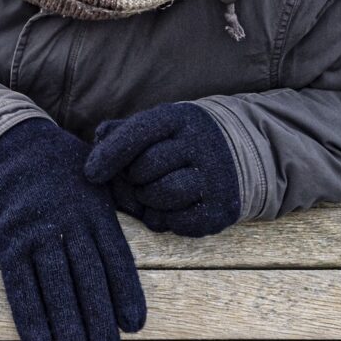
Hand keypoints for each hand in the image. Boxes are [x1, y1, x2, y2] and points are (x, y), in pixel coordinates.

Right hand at [0, 118, 146, 340]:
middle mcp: (69, 221)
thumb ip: (119, 211)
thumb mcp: (100, 181)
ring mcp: (38, 230)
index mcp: (96, 210)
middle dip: (98, 315)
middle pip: (87, 275)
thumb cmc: (65, 170)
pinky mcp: (10, 239)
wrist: (14, 145)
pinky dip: (29, 316)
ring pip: (55, 283)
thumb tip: (149, 234)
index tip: (134, 324)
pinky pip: (19, 283)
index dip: (125, 293)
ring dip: (66, 322)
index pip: (115, 258)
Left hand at [87, 103, 240, 237]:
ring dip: (148, 200)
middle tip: (136, 181)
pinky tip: (172, 208)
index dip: (108, 155)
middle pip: (144, 169)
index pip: (137, 133)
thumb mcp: (164, 125)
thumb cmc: (190, 140)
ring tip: (153, 193)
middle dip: (132, 179)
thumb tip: (98, 138)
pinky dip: (166, 219)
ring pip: (161, 195)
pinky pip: (178, 222)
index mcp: (181, 118)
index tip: (91, 173)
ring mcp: (215, 177)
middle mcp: (201, 144)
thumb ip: (128, 130)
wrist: (249, 154)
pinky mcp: (222, 207)